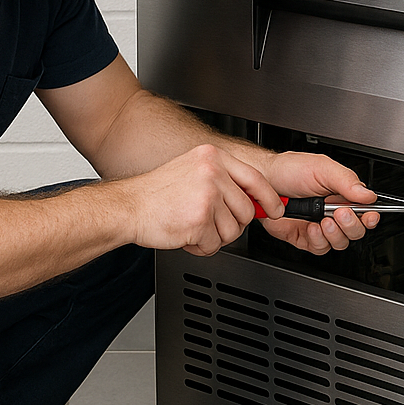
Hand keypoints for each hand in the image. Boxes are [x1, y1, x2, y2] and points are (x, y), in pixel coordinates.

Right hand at [121, 144, 282, 255]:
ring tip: (192, 226)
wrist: (128, 206)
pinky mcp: (200, 219)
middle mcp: (212, 172)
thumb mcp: (194, 172)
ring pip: (233, 230)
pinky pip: (215, 244)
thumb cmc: (157, 194)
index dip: (269, 199)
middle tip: (209, 223)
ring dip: (214, 237)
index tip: (276, 210)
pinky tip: (185, 234)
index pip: (255, 178)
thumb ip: (225, 181)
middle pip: (247, 210)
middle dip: (232, 224)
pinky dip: (201, 247)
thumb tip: (257, 199)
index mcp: (213, 157)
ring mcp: (207, 195)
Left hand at [260, 151, 380, 254]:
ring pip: (339, 243)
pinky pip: (319, 248)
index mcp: (342, 195)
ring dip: (334, 234)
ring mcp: (319, 226)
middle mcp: (332, 212)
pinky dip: (318, 240)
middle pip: (355, 231)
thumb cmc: (289, 170)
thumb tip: (368, 195)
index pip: (365, 212)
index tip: (370, 216)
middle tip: (340, 214)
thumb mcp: (322, 168)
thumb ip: (347, 181)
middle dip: (351, 225)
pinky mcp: (304, 237)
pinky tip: (311, 227)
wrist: (262, 180)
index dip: (370, 217)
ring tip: (324, 220)